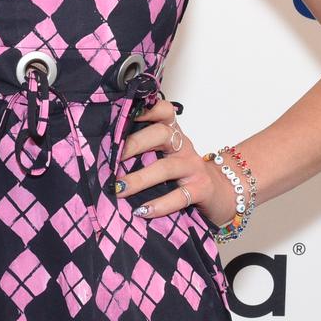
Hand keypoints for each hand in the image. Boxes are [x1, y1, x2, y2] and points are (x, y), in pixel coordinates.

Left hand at [113, 96, 221, 224]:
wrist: (219, 193)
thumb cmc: (181, 173)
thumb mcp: (164, 156)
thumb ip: (142, 151)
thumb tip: (101, 156)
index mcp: (172, 134)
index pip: (163, 111)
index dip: (146, 109)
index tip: (124, 112)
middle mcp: (183, 146)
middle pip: (161, 134)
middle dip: (134, 144)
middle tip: (111, 158)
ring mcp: (193, 167)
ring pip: (166, 168)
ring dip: (140, 179)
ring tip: (119, 189)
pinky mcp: (201, 189)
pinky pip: (180, 196)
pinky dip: (160, 205)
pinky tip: (142, 211)